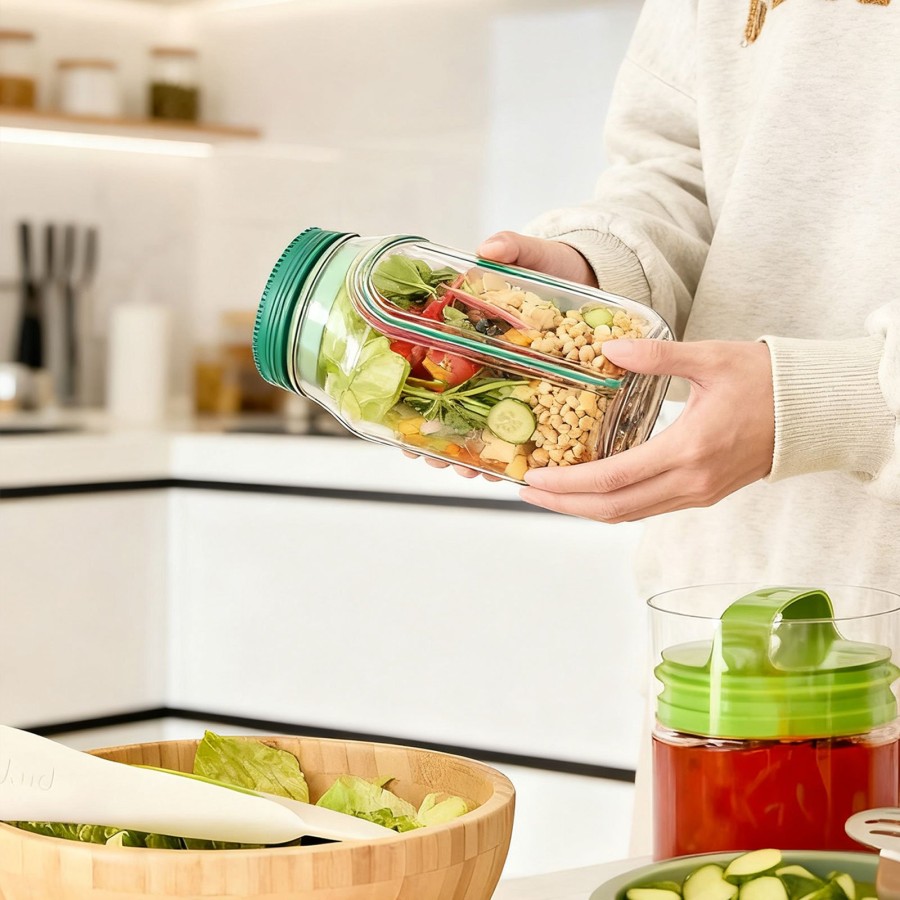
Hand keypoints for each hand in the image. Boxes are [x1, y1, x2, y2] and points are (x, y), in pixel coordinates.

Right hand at [402, 232, 595, 480]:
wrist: (594, 277)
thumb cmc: (557, 268)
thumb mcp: (534, 256)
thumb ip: (513, 250)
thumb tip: (488, 248)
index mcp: (471, 331)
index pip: (429, 366)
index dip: (410, 395)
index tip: (401, 421)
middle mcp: (485, 361)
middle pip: (450, 406)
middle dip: (437, 438)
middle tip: (433, 458)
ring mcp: (513, 380)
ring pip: (482, 424)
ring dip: (469, 452)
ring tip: (465, 471)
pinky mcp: (544, 391)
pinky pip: (524, 427)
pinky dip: (511, 452)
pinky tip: (502, 472)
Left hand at [520, 339, 774, 521]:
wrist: (814, 411)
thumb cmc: (767, 380)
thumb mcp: (711, 358)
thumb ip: (657, 356)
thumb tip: (610, 349)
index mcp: (689, 449)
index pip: (614, 478)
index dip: (569, 483)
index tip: (535, 478)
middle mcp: (691, 481)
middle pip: (614, 509)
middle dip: (566, 504)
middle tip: (528, 492)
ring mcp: (698, 493)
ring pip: (630, 514)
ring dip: (586, 508)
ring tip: (551, 494)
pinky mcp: (702, 494)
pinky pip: (648, 508)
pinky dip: (613, 504)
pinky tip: (591, 489)